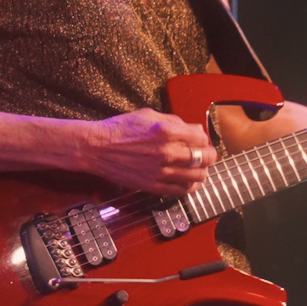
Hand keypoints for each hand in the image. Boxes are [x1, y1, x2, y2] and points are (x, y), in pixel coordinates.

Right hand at [84, 108, 216, 195]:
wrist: (97, 148)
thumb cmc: (120, 129)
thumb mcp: (149, 115)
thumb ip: (174, 121)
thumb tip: (193, 129)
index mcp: (167, 132)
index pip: (201, 137)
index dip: (204, 138)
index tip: (201, 140)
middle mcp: (167, 153)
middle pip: (204, 158)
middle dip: (209, 155)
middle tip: (207, 155)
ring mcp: (161, 171)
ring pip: (196, 176)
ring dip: (202, 172)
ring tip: (200, 169)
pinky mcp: (153, 186)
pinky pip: (180, 190)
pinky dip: (190, 187)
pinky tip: (190, 182)